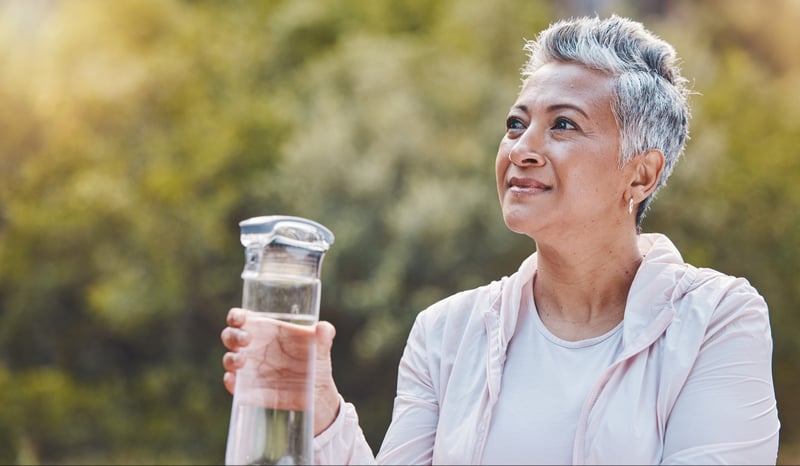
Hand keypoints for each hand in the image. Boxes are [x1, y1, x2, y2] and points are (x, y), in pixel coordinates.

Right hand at [221, 308, 340, 434]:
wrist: (318, 395)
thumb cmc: (316, 362)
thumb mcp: (322, 347)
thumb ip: (325, 335)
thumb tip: (323, 328)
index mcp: (266, 330)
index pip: (242, 318)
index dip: (236, 316)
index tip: (239, 319)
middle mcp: (253, 347)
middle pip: (230, 336)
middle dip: (233, 336)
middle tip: (246, 340)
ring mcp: (249, 369)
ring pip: (229, 359)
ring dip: (231, 359)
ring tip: (243, 361)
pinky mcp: (250, 389)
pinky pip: (234, 385)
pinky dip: (231, 382)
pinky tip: (234, 381)